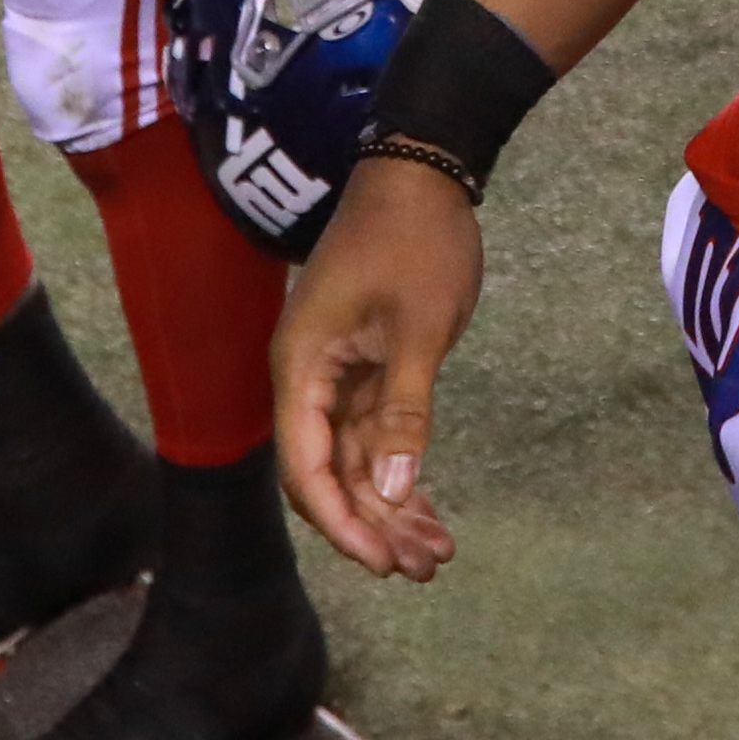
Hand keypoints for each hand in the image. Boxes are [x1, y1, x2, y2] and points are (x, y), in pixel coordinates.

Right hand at [275, 157, 483, 581]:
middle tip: (423, 569)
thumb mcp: (418, 327)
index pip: (306, 467)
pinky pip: (375, 436)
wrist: (422, 170)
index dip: (340, 522)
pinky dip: (402, 471)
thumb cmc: (415, 240)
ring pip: (356, 461)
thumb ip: (403, 411)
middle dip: (372, 525)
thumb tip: (391, 487)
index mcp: (302, 367)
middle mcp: (309, 378)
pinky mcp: (368, 367)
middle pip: (329, 474)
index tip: (382, 561)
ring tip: (436, 554)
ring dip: (392, 507)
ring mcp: (338, 374)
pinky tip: (430, 511)